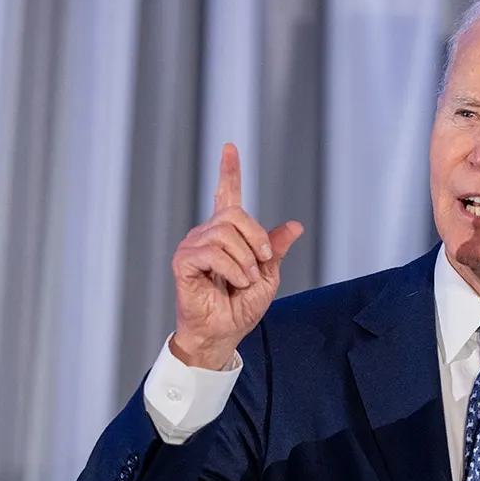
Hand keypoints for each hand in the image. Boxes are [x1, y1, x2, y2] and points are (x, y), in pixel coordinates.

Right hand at [170, 143, 302, 368]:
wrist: (223, 333)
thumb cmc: (240, 307)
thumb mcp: (267, 275)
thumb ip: (275, 249)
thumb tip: (296, 226)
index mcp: (226, 235)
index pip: (226, 195)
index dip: (229, 171)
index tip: (229, 148)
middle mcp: (206, 235)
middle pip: (234, 214)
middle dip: (256, 238)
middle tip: (261, 264)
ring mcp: (192, 246)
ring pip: (225, 233)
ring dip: (245, 261)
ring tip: (244, 280)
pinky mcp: (183, 262)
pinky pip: (213, 252)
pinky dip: (231, 269)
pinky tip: (233, 282)